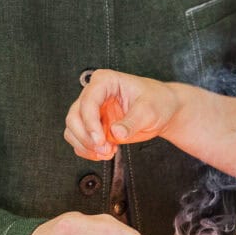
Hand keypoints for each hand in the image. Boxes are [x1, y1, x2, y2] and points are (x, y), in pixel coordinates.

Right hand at [65, 71, 180, 159]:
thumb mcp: (149, 110)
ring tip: (107, 153)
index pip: (88, 101)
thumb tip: (115, 133)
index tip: (100, 140)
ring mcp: (92, 110)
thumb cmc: (158, 101)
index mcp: (105, 81)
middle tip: (105, 150)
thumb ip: (132, 122)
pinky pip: (79, 139)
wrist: (163, 109)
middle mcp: (94, 93)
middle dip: (86, 137)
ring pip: (72, 129)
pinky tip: (105, 153)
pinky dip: (87, 150)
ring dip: (86, 146)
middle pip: (74, 116)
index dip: (90, 122)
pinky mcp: (93, 125)